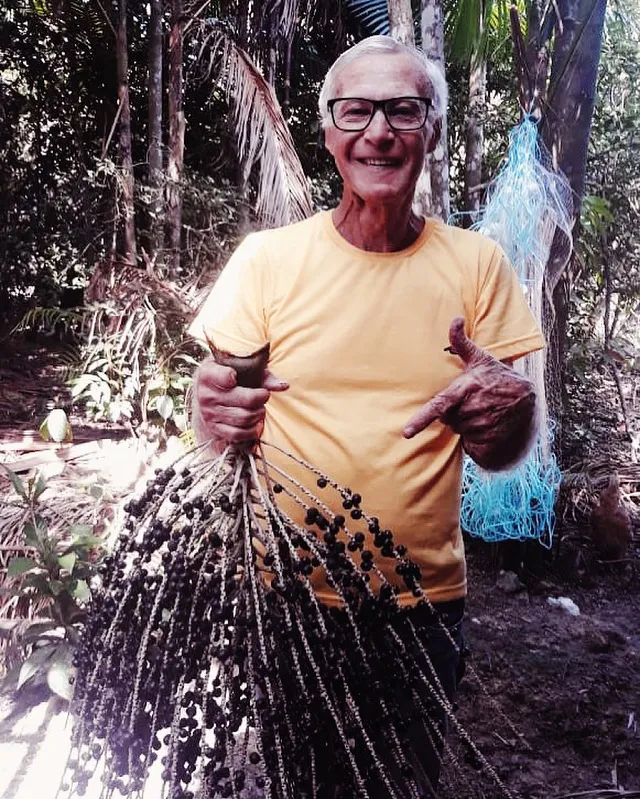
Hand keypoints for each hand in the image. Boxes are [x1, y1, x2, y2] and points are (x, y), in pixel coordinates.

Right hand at [193, 356, 288, 445]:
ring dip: (258, 414)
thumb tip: (283, 386)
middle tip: (264, 395)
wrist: (205, 391)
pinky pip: (237, 434)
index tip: (240, 376)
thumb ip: (262, 375)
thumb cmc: (227, 375)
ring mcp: (209, 414)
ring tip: (260, 408)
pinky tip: (256, 423)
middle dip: (261, 398)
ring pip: (244, 418)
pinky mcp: (214, 428)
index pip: (226, 377)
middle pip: (245, 400)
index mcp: (208, 374)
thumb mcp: (240, 367)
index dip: (237, 377)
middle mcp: (206, 395)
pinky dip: (252, 431)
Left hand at [403, 317, 536, 470]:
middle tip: (472, 402)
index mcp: (467, 389)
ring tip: (482, 412)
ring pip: (459, 431)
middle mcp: (473, 409)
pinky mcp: (491, 442)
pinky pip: (471, 445)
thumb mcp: (481, 360)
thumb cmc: (499, 378)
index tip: (407, 432)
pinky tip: (487, 426)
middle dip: (455, 412)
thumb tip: (455, 319)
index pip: (440, 405)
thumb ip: (462, 344)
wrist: (529, 401)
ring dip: (466, 424)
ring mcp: (483, 427)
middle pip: (447, 419)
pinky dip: (475, 438)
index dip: (422, 419)